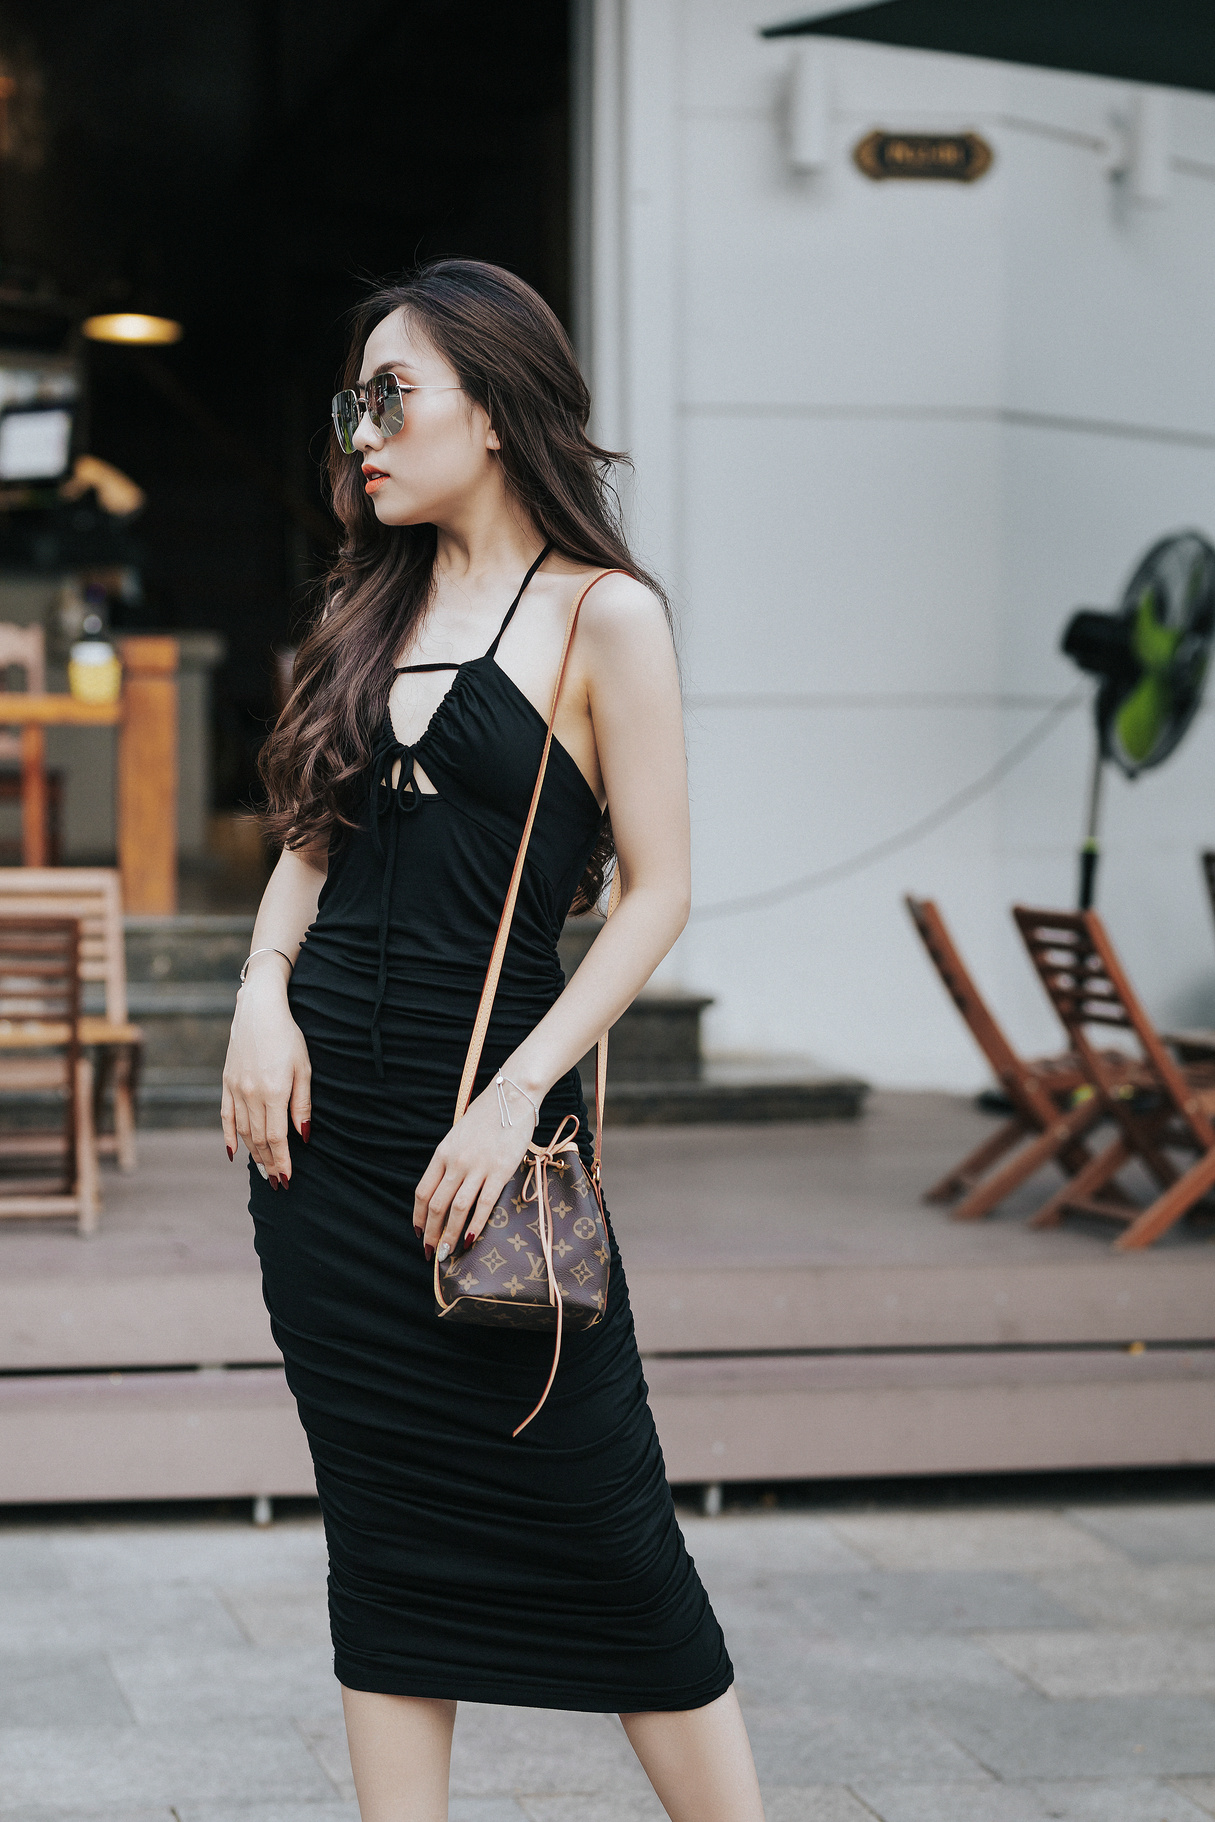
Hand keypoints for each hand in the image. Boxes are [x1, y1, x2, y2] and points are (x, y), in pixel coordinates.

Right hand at [221, 965, 310, 1186]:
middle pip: (259, 1139)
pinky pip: (226, 1117)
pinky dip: (229, 1137)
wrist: (258, 1010)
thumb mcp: (303, 1068)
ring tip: (263, 1170)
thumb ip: (302, 1104)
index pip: (277, 1138)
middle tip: (277, 1181)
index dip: (282, 1160)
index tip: (287, 1179)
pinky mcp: (226, 1083)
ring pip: (243, 1131)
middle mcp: (251, 1094)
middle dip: (269, 1162)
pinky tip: (234, 1154)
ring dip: (253, 1154)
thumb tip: (304, 1135)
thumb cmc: (288, 1037)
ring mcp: (235, 1089)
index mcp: (273, 1092)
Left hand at [413, 1078, 537, 1261]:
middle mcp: (456, 1162)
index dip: (419, 1217)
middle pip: (437, 1205)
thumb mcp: (458, 1137)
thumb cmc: (486, 1117)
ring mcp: (478, 1167)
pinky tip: (471, 1239)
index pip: (422, 1192)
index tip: (419, 1233)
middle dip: (432, 1233)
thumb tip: (444, 1190)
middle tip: (432, 1252)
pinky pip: (484, 1203)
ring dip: (450, 1235)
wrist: (512, 1098)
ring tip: (448, 1253)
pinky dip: (475, 1224)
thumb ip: (449, 1161)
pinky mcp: (500, 1171)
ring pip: (457, 1209)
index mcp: (442, 1153)